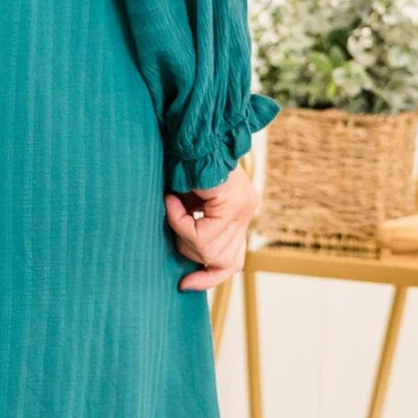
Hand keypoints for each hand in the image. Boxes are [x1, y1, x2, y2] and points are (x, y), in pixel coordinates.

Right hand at [165, 164, 257, 289]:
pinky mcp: (235, 201)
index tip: (185, 285)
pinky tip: (170, 200)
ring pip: (209, 250)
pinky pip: (202, 234)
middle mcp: (247, 210)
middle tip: (174, 218)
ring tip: (171, 204)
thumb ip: (192, 227)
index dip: (209, 278)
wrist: (187, 133)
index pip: (232, 262)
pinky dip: (179, 221)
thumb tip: (188, 269)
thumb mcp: (187, 204)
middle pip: (220, 260)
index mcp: (241, 211)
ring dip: (181, 232)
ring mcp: (244, 206)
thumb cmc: (179, 164)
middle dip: (189, 247)